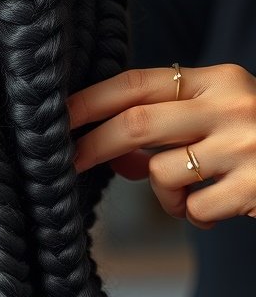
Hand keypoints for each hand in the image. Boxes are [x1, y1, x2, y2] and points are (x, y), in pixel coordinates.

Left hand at [68, 64, 255, 229]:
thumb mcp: (219, 116)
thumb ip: (169, 126)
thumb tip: (115, 155)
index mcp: (217, 80)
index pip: (137, 83)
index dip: (91, 101)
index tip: (61, 117)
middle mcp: (230, 107)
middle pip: (137, 124)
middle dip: (95, 145)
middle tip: (72, 162)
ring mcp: (243, 147)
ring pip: (161, 173)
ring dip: (163, 195)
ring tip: (188, 197)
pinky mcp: (254, 188)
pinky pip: (194, 209)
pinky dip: (195, 215)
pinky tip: (218, 208)